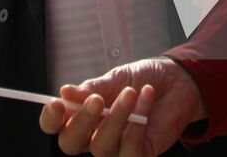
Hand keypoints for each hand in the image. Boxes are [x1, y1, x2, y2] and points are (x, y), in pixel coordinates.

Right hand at [39, 58, 205, 156]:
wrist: (176, 81)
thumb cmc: (142, 79)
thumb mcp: (116, 78)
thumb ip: (92, 89)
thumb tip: (65, 92)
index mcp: (82, 115)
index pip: (57, 126)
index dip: (50, 119)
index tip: (56, 103)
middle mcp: (94, 135)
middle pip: (71, 144)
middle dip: (80, 123)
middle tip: (96, 100)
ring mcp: (116, 148)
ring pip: (101, 147)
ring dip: (116, 117)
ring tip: (131, 92)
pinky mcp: (140, 154)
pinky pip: (130, 149)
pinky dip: (138, 122)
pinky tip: (145, 98)